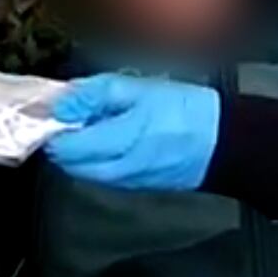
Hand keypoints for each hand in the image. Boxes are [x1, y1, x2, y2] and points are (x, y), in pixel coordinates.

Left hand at [45, 74, 220, 190]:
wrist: (223, 142)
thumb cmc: (185, 112)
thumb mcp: (138, 89)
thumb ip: (94, 95)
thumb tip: (60, 105)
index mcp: (118, 143)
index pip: (63, 147)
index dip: (54, 127)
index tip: (58, 109)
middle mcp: (116, 170)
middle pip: (68, 163)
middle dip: (64, 139)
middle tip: (76, 114)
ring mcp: (124, 182)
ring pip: (83, 170)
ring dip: (79, 150)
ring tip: (96, 123)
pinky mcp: (132, 187)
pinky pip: (100, 175)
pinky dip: (95, 159)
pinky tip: (110, 137)